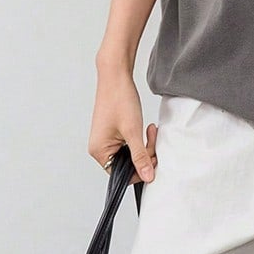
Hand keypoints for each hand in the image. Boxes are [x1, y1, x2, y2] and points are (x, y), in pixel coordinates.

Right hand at [90, 58, 157, 183]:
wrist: (116, 76)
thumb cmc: (119, 100)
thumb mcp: (133, 132)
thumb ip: (140, 156)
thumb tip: (148, 177)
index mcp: (99, 151)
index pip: (122, 174)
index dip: (141, 169)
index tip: (153, 157)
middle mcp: (99, 148)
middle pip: (127, 164)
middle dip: (145, 154)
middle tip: (153, 139)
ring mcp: (106, 140)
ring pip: (131, 154)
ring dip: (145, 146)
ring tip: (150, 130)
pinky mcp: (112, 133)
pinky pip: (129, 144)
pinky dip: (140, 139)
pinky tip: (146, 128)